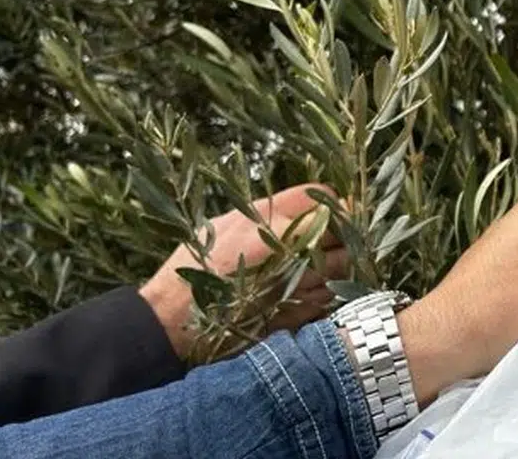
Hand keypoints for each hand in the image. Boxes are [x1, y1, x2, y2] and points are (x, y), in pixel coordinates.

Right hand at [139, 184, 348, 358]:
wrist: (174, 321)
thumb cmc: (193, 269)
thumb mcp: (221, 226)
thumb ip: (262, 214)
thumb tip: (298, 207)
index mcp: (267, 219)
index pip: (321, 196)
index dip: (331, 201)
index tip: (332, 208)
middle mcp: (288, 246)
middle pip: (340, 228)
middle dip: (343, 230)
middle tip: (338, 234)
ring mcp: (297, 280)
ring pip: (343, 263)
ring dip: (342, 260)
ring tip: (329, 262)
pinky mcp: (299, 310)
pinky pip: (332, 293)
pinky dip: (332, 289)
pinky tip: (318, 287)